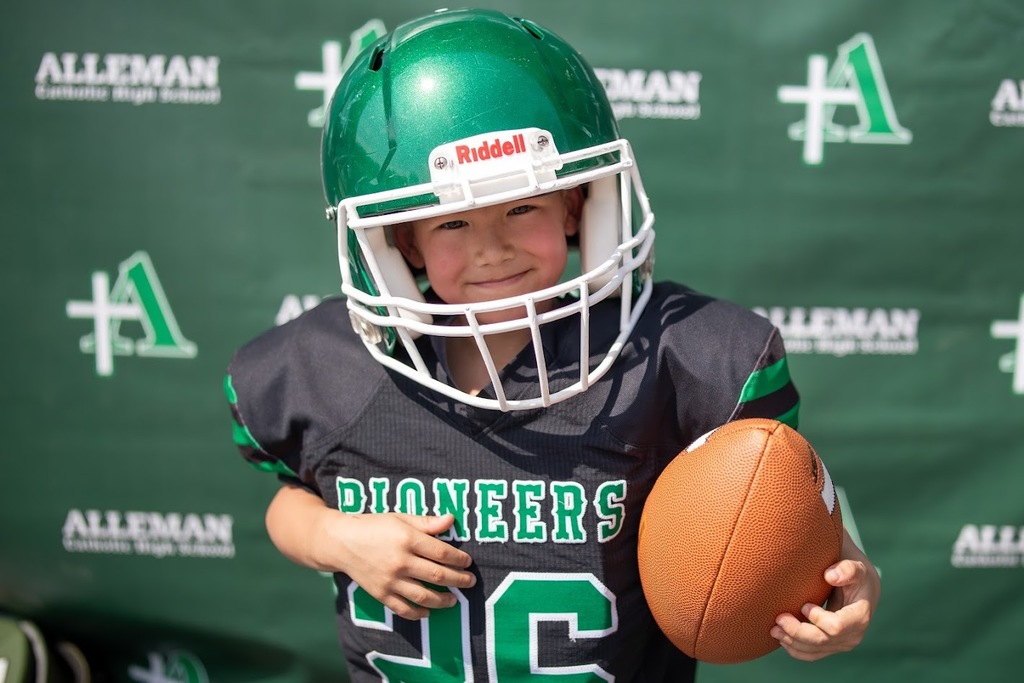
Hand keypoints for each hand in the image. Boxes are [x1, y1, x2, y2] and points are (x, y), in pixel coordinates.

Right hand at [314, 511, 476, 620]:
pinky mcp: (380, 594)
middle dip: (458, 579)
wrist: (342, 543)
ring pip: (424, 595)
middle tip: (470, 581)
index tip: (468, 562)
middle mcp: (400, 561)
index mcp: (407, 539)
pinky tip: (428, 610)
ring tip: (454, 599)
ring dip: (443, 600)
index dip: (459, 559)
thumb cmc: (374, 526)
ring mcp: (390, 580)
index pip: (441, 552)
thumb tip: (451, 520)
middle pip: (437, 575)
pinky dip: (418, 613)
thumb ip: (426, 522)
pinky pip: (403, 608)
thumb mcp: (400, 518)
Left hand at [770, 530, 880, 660]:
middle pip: (821, 641)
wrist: (860, 591)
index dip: (817, 618)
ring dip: (792, 642)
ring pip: (814, 650)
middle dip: (797, 632)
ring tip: (774, 630)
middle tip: (778, 619)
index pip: (836, 626)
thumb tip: (830, 576)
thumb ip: (847, 569)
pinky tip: (782, 639)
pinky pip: (811, 655)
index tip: (804, 605)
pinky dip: (795, 649)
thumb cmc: (855, 576)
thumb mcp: (855, 567)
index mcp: (859, 617)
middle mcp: (853, 635)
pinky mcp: (831, 647)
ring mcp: (841, 644)